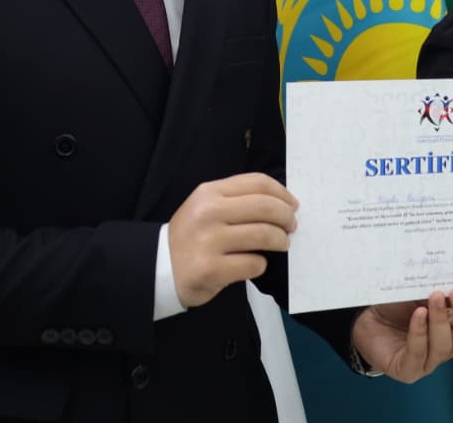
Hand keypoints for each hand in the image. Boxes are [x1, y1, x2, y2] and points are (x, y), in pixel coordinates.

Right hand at [168, 173, 297, 307]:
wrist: (159, 267)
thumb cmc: (190, 235)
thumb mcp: (206, 206)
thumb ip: (237, 200)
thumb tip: (282, 203)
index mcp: (209, 192)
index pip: (257, 183)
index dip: (282, 193)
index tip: (293, 204)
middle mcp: (209, 213)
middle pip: (265, 207)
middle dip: (286, 217)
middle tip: (292, 226)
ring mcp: (209, 241)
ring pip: (264, 235)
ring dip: (280, 240)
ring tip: (281, 244)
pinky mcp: (211, 269)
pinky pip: (253, 263)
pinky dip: (261, 264)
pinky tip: (254, 263)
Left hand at [350, 285, 452, 382]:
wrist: (365, 319)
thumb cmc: (396, 305)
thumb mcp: (420, 290)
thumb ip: (439, 286)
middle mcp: (446, 346)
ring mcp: (427, 361)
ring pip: (444, 346)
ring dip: (441, 320)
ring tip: (435, 297)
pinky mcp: (407, 369)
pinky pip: (418, 353)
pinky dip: (420, 332)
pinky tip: (418, 314)